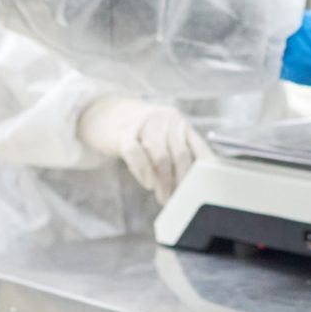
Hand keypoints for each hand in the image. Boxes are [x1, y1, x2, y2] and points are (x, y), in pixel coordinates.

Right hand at [76, 95, 208, 200]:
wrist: (103, 112)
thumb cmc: (138, 129)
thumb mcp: (162, 135)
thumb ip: (177, 152)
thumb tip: (192, 183)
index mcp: (178, 122)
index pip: (199, 147)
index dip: (205, 170)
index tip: (206, 189)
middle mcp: (165, 120)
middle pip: (181, 155)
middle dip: (182, 182)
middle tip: (180, 200)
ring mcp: (144, 125)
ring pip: (161, 158)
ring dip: (164, 183)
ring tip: (163, 197)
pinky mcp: (123, 134)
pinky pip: (137, 156)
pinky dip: (144, 174)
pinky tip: (147, 184)